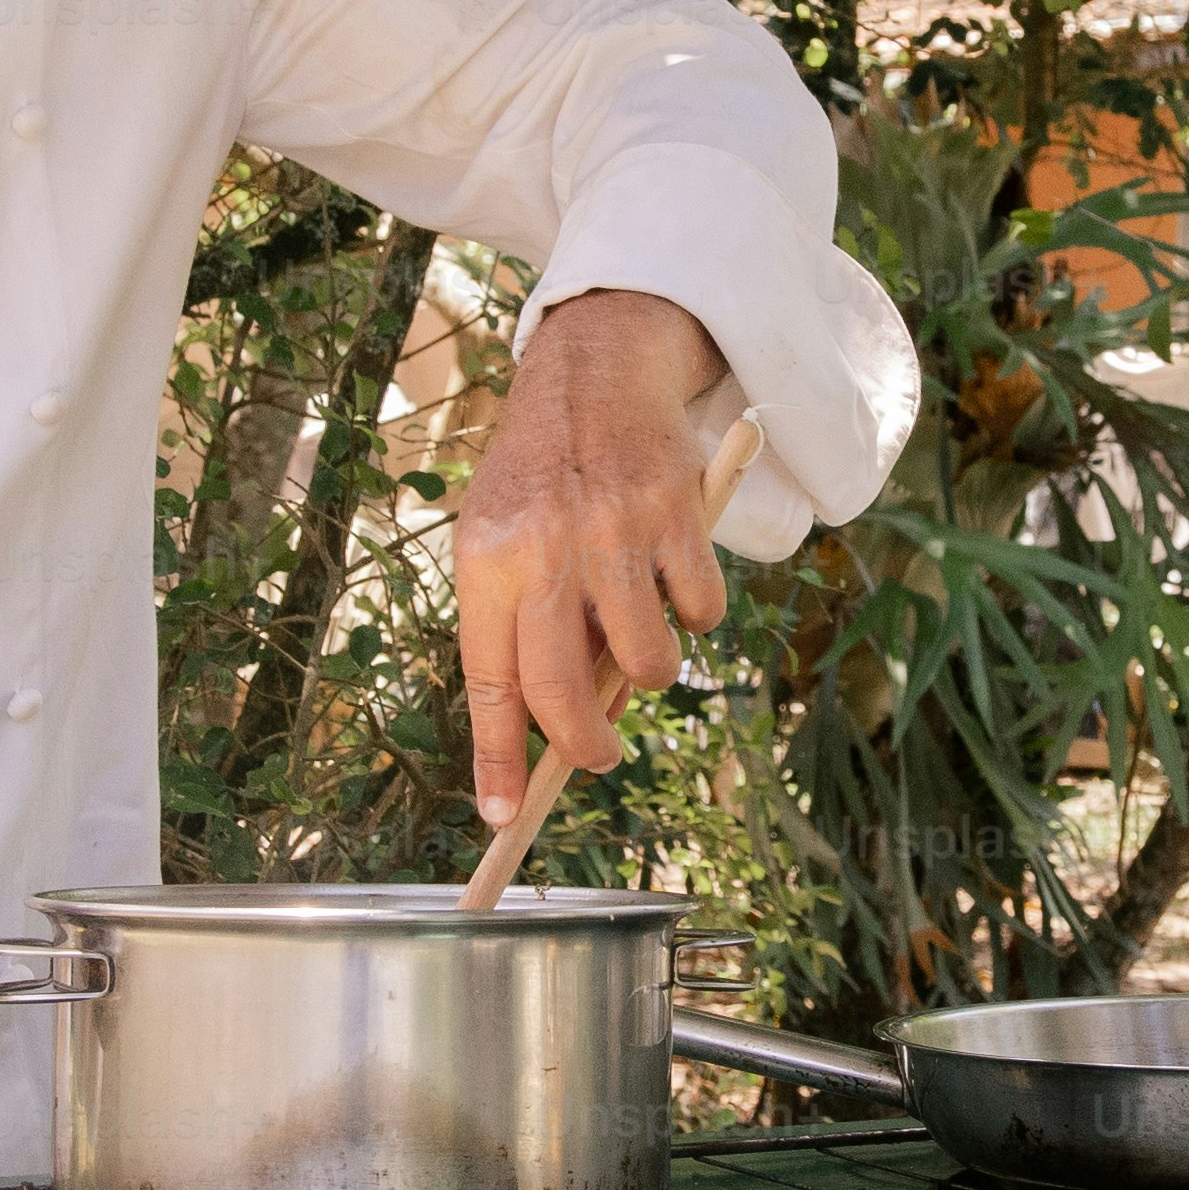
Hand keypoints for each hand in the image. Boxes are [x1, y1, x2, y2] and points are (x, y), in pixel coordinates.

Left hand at [451, 287, 737, 823]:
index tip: (503, 816)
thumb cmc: (543, 478)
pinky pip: (701, 613)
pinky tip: (676, 581)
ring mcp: (611, 532)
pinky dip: (697, 616)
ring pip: (647, 664)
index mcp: (487, 562)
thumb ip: (526, 627)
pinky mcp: (674, 514)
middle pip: (564, 693)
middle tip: (599, 756)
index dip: (496, 757)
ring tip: (642, 635)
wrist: (594, 373)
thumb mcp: (505, 542)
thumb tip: (569, 725)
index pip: (490, 682)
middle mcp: (544, 550)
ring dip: (653, 673)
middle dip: (587, 747)